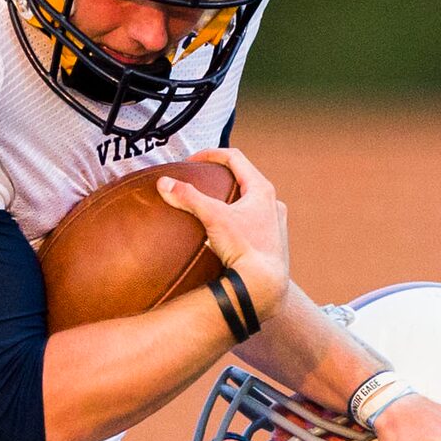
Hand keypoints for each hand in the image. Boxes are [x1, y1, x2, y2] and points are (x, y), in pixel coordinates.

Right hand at [157, 146, 289, 322]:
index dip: (210, 154)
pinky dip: (240, 221)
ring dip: (232, 199)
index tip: (191, 161)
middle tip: (201, 180)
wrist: (265, 286)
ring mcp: (276, 224)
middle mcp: (273, 203)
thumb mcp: (213, 218)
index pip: (234, 157)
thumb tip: (164, 183)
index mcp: (262, 189)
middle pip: (245, 178)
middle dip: (221, 176)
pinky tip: (228, 233)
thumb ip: (188, 198)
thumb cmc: (245, 250)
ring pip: (252, 202)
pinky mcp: (274, 243)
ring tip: (213, 206)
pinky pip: (255, 223)